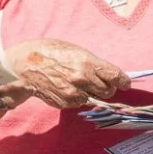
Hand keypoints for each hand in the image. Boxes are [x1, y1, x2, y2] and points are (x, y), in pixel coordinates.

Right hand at [3, 39, 130, 108]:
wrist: (27, 66)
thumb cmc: (51, 52)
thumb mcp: (75, 50)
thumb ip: (91, 63)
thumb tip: (106, 74)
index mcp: (87, 62)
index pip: (115, 75)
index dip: (123, 80)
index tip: (126, 83)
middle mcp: (83, 79)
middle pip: (108, 91)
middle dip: (107, 87)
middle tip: (100, 82)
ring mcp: (75, 93)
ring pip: (95, 99)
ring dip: (93, 93)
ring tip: (81, 83)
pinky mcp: (67, 103)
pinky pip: (81, 102)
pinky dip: (80, 97)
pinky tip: (69, 87)